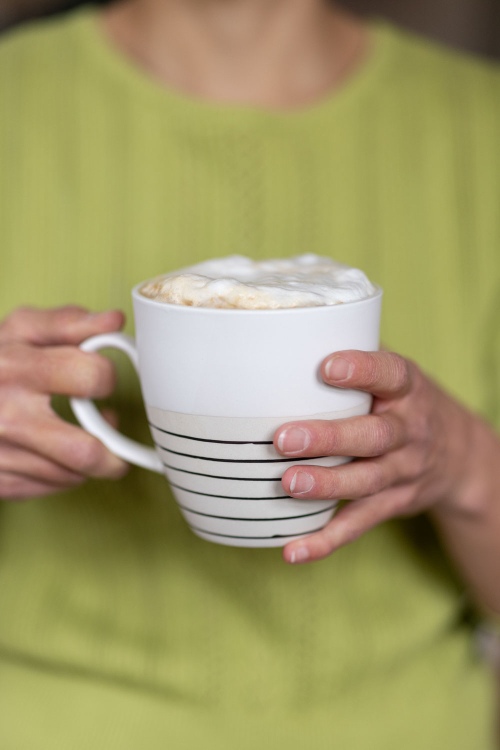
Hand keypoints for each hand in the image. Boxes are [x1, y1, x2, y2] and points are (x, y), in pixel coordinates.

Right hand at [0, 306, 128, 499]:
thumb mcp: (18, 330)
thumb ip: (67, 323)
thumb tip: (113, 321)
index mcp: (16, 369)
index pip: (91, 378)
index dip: (107, 377)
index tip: (102, 381)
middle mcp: (6, 416)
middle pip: (86, 452)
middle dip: (115, 452)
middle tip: (115, 437)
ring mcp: (0, 455)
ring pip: (72, 476)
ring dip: (90, 463)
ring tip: (84, 439)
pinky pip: (50, 488)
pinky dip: (63, 475)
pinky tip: (56, 454)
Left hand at [274, 350, 474, 563]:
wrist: (460, 455)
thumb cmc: (406, 403)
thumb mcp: (396, 374)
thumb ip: (358, 358)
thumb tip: (290, 334)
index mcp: (407, 389)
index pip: (389, 374)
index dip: (361, 370)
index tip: (326, 367)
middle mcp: (409, 431)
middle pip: (373, 436)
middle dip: (328, 438)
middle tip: (285, 438)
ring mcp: (403, 471)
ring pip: (366, 482)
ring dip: (326, 485)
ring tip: (288, 484)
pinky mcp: (392, 503)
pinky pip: (359, 524)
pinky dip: (326, 540)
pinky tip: (293, 550)